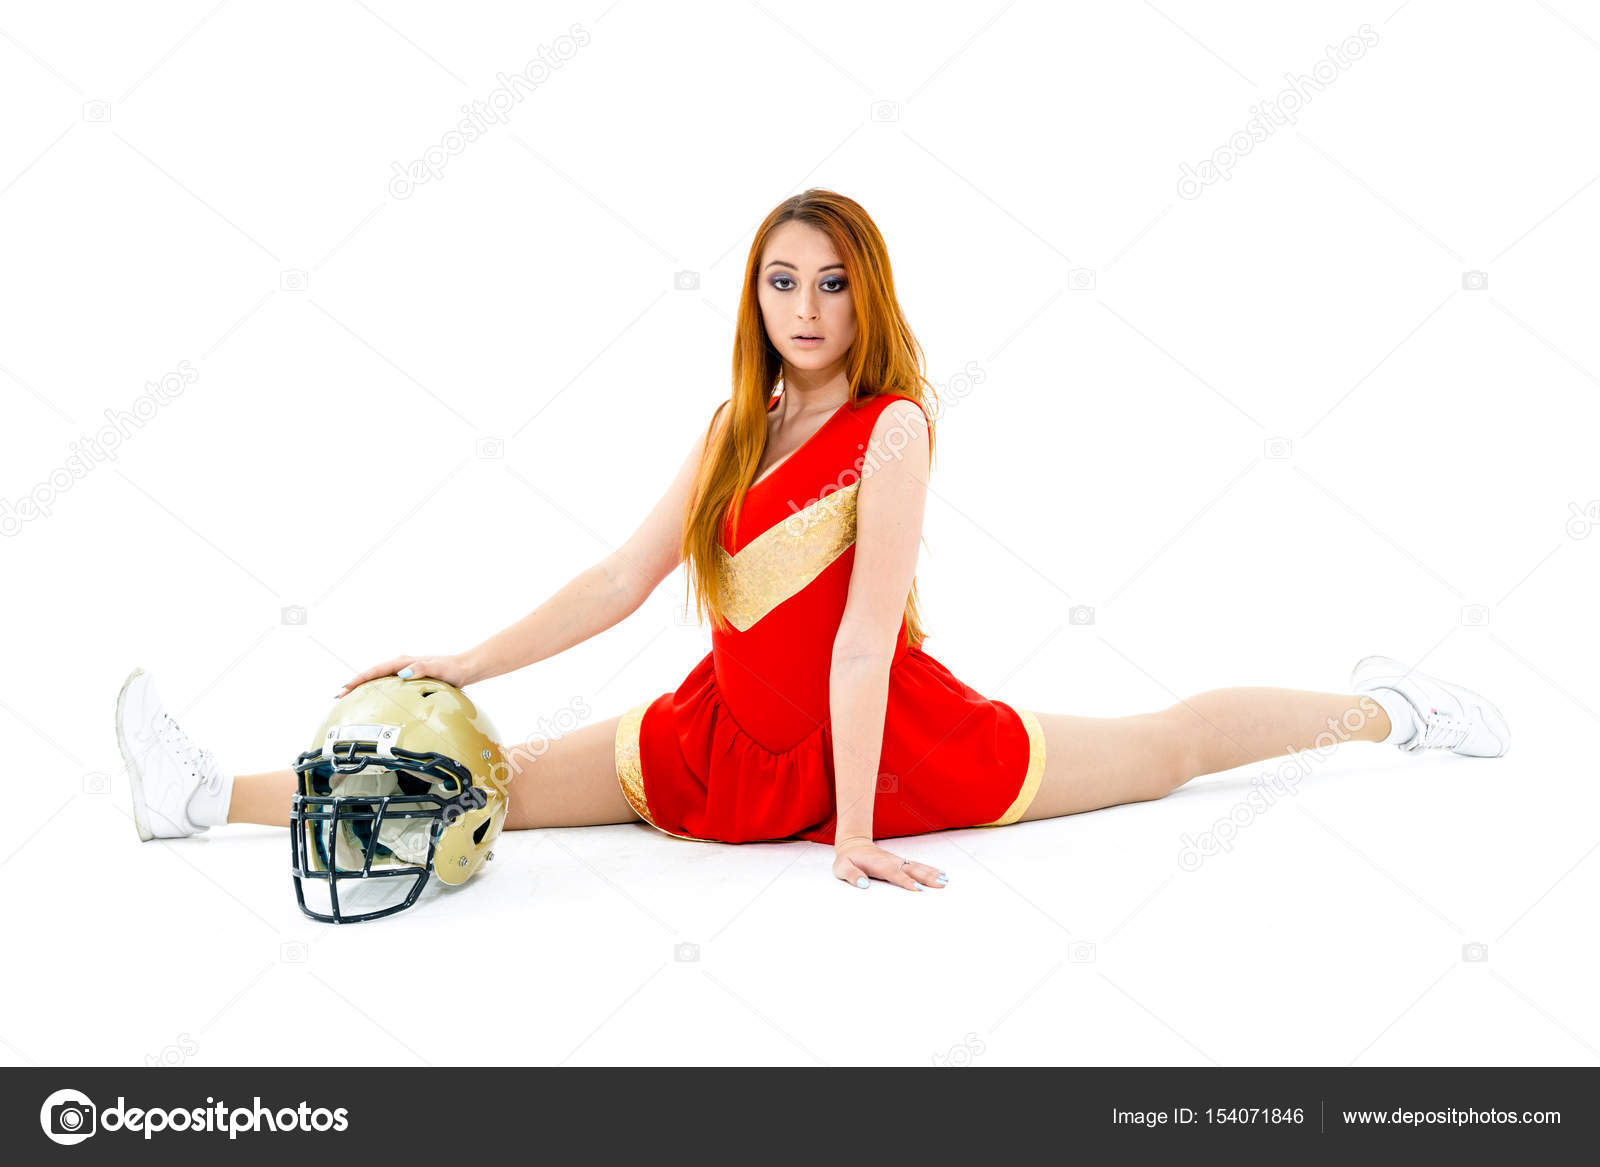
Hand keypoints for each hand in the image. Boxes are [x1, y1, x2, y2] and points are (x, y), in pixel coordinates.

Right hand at [335, 653, 473, 699]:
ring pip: (379, 680)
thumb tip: (403, 673)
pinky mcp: (409, 679)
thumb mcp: (437, 668)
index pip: (375, 671)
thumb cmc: (451, 669)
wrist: (464, 670)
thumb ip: (421, 668)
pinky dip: (377, 691)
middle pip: (372, 675)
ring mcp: (405, 672)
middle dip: (355, 684)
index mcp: (403, 663)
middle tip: (339, 697)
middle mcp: (401, 666)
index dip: (359, 679)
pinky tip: (374, 702)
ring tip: (350, 699)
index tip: (345, 688)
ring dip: (364, 688)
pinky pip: (388, 685)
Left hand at [832, 835, 947, 891]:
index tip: (918, 889)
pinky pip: (916, 866)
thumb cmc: (847, 859)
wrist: (853, 844)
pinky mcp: (900, 862)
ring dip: (932, 873)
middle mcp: (891, 862)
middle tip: (941, 885)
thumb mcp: (842, 868)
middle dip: (927, 877)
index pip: (895, 873)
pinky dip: (929, 870)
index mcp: (879, 864)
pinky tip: (941, 874)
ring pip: (917, 867)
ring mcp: (897, 861)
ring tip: (946, 880)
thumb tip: (864, 884)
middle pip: (911, 870)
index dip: (906, 881)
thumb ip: (852, 875)